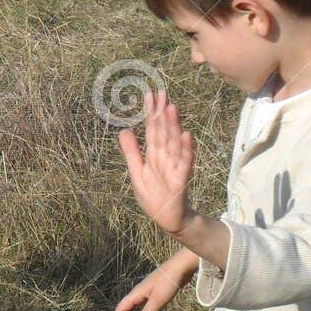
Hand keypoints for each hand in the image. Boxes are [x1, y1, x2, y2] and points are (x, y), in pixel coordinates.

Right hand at [110, 264, 183, 310]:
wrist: (181, 266)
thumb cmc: (169, 282)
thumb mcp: (157, 300)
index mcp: (137, 293)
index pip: (121, 308)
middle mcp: (139, 291)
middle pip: (125, 306)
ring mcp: (147, 290)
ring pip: (133, 304)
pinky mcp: (155, 291)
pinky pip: (141, 303)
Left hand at [118, 89, 194, 236]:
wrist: (168, 218)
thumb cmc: (152, 195)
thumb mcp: (136, 173)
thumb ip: (131, 152)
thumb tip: (123, 130)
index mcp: (153, 155)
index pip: (152, 130)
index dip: (150, 113)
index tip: (150, 95)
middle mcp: (165, 157)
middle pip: (163, 132)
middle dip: (162, 113)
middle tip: (161, 93)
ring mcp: (174, 166)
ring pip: (173, 143)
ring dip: (173, 126)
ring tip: (171, 108)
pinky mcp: (181, 179)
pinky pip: (184, 162)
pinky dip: (186, 150)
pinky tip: (187, 136)